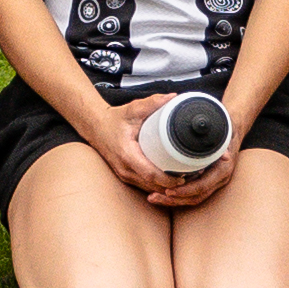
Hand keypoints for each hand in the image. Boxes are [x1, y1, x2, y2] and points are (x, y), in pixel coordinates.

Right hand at [110, 95, 232, 208]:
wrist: (95, 127)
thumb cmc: (114, 120)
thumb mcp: (132, 109)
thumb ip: (152, 103)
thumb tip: (173, 98)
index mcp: (127, 154)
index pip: (150, 175)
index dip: (168, 180)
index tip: (184, 178)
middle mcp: (125, 169)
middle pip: (153, 186)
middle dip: (172, 187)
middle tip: (193, 178)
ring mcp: (124, 175)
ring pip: (149, 189)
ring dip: (166, 189)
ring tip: (187, 180)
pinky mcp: (126, 177)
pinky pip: (145, 186)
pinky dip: (158, 186)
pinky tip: (172, 181)